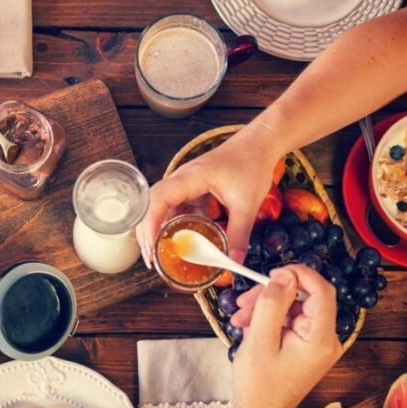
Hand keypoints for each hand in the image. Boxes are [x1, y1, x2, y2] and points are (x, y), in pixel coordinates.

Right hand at [136, 125, 282, 268]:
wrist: (259, 144)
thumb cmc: (251, 164)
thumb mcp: (247, 204)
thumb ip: (239, 234)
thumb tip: (234, 262)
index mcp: (190, 178)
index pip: (158, 200)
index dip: (149, 224)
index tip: (152, 248)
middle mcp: (181, 180)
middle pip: (152, 205)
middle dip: (147, 233)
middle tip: (153, 260)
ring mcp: (185, 184)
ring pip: (162, 208)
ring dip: (159, 230)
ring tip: (162, 255)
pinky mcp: (192, 189)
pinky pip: (177, 209)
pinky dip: (176, 226)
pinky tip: (182, 242)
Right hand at [229, 265, 341, 407]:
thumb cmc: (259, 386)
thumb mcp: (259, 340)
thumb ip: (272, 304)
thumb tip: (284, 276)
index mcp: (320, 338)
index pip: (322, 290)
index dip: (298, 274)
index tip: (272, 273)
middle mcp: (325, 339)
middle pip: (304, 298)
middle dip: (272, 293)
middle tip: (244, 300)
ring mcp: (317, 344)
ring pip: (293, 307)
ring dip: (265, 306)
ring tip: (240, 317)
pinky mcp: (306, 347)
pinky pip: (290, 321)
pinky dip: (268, 318)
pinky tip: (248, 325)